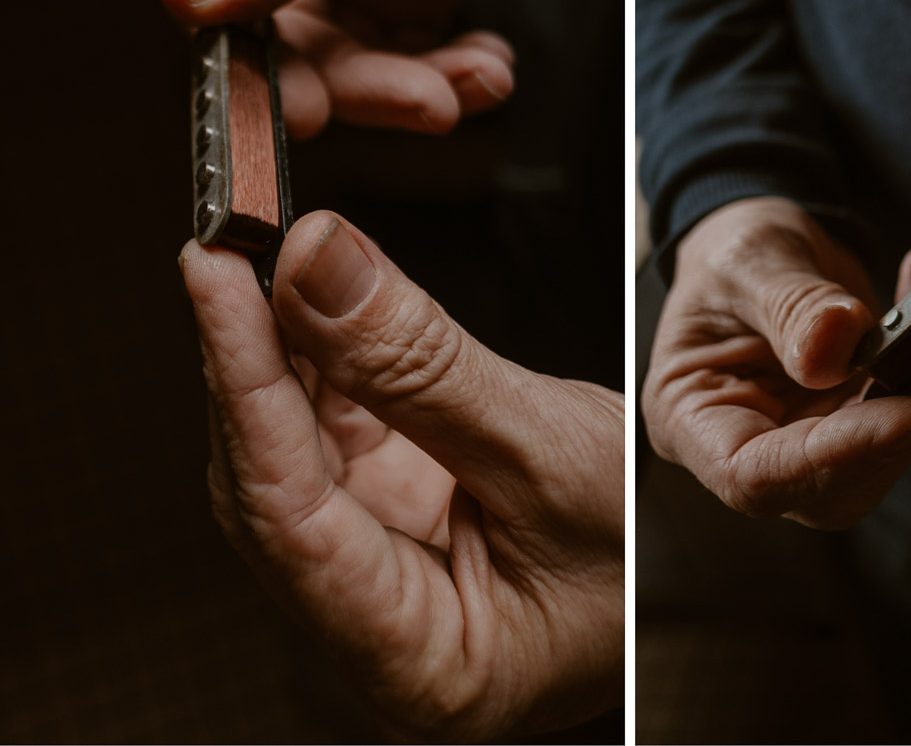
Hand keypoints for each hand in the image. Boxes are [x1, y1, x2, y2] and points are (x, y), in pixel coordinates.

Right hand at [158, 0, 616, 138]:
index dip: (239, 54)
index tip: (290, 104)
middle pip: (289, 44)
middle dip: (350, 87)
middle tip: (419, 103)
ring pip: (356, 64)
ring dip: (415, 89)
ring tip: (479, 77)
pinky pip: (419, 59)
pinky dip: (455, 75)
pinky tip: (492, 63)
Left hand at [180, 213, 623, 740]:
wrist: (696, 556)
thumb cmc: (653, 552)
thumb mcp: (551, 449)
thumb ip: (422, 363)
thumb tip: (315, 263)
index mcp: (415, 661)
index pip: (287, 516)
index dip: (243, 386)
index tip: (214, 279)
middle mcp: (374, 627)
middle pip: (271, 484)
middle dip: (249, 361)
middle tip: (230, 250)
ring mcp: (378, 573)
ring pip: (292, 453)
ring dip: (279, 353)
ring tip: (266, 259)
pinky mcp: (391, 520)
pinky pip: (332, 435)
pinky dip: (322, 361)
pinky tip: (313, 301)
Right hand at [640, 196, 910, 528]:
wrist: (758, 246)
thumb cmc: (727, 255)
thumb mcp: (748, 262)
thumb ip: (790, 305)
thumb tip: (837, 344)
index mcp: (691, 417)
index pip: (754, 475)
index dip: (828, 459)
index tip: (899, 416)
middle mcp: (747, 444)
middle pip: (826, 485)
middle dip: (892, 434)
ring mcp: (804, 441)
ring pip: (878, 461)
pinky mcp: (851, 424)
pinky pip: (904, 421)